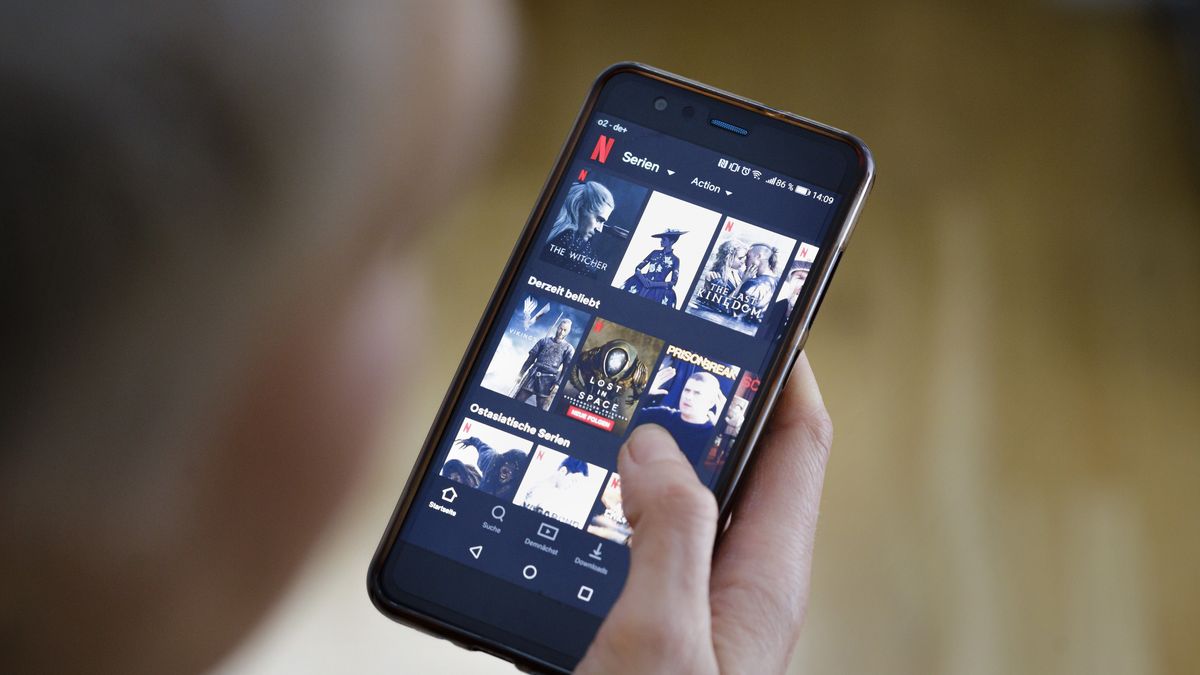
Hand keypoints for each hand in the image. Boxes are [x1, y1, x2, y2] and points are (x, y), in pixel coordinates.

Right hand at [577, 353, 832, 673]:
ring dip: (659, 454)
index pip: (797, 443)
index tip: (759, 317)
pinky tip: (592, 498)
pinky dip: (630, 503)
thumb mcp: (661, 636)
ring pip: (693, 501)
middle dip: (709, 402)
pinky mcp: (667, 624)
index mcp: (764, 578)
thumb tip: (654, 446)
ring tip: (620, 410)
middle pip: (745, 462)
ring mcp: (706, 605)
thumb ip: (668, 536)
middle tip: (664, 354)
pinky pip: (658, 540)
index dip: (785, 372)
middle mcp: (743, 585)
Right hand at [649, 365, 676, 395]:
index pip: (665, 378)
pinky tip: (663, 366)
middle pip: (664, 375)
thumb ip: (661, 391)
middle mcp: (657, 379)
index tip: (674, 373)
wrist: (643, 390)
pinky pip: (657, 372)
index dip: (669, 376)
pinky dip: (660, 369)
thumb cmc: (648, 391)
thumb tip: (667, 392)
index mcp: (658, 383)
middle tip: (674, 369)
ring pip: (662, 373)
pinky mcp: (652, 376)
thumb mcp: (655, 392)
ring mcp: (655, 377)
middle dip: (669, 372)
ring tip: (671, 368)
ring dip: (666, 370)